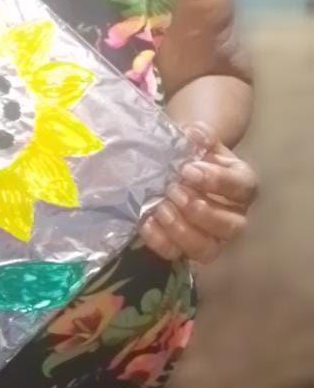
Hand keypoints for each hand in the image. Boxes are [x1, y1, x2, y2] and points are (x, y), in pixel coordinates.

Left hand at [140, 123, 258, 264]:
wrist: (180, 170)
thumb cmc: (196, 157)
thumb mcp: (201, 142)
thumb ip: (200, 137)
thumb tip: (194, 133)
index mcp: (241, 185)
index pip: (241, 187)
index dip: (216, 181)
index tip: (188, 169)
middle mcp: (234, 217)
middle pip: (230, 226)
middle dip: (200, 210)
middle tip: (174, 190)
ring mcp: (212, 238)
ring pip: (207, 249)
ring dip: (181, 230)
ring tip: (160, 208)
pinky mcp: (187, 249)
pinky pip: (176, 254)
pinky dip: (160, 241)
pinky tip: (146, 221)